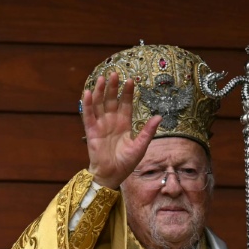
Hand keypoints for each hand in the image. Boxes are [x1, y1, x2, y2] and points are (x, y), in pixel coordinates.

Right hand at [82, 72, 161, 188]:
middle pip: (111, 100)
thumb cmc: (126, 163)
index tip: (131, 80)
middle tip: (114, 73)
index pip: (125, 104)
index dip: (127, 92)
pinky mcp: (91, 132)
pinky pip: (88, 116)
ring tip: (102, 78)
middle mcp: (111, 122)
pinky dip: (88, 104)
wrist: (112, 175)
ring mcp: (100, 126)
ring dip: (99, 91)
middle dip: (113, 87)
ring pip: (99, 104)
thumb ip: (148, 131)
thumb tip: (160, 116)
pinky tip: (88, 93)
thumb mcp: (140, 146)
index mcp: (124, 124)